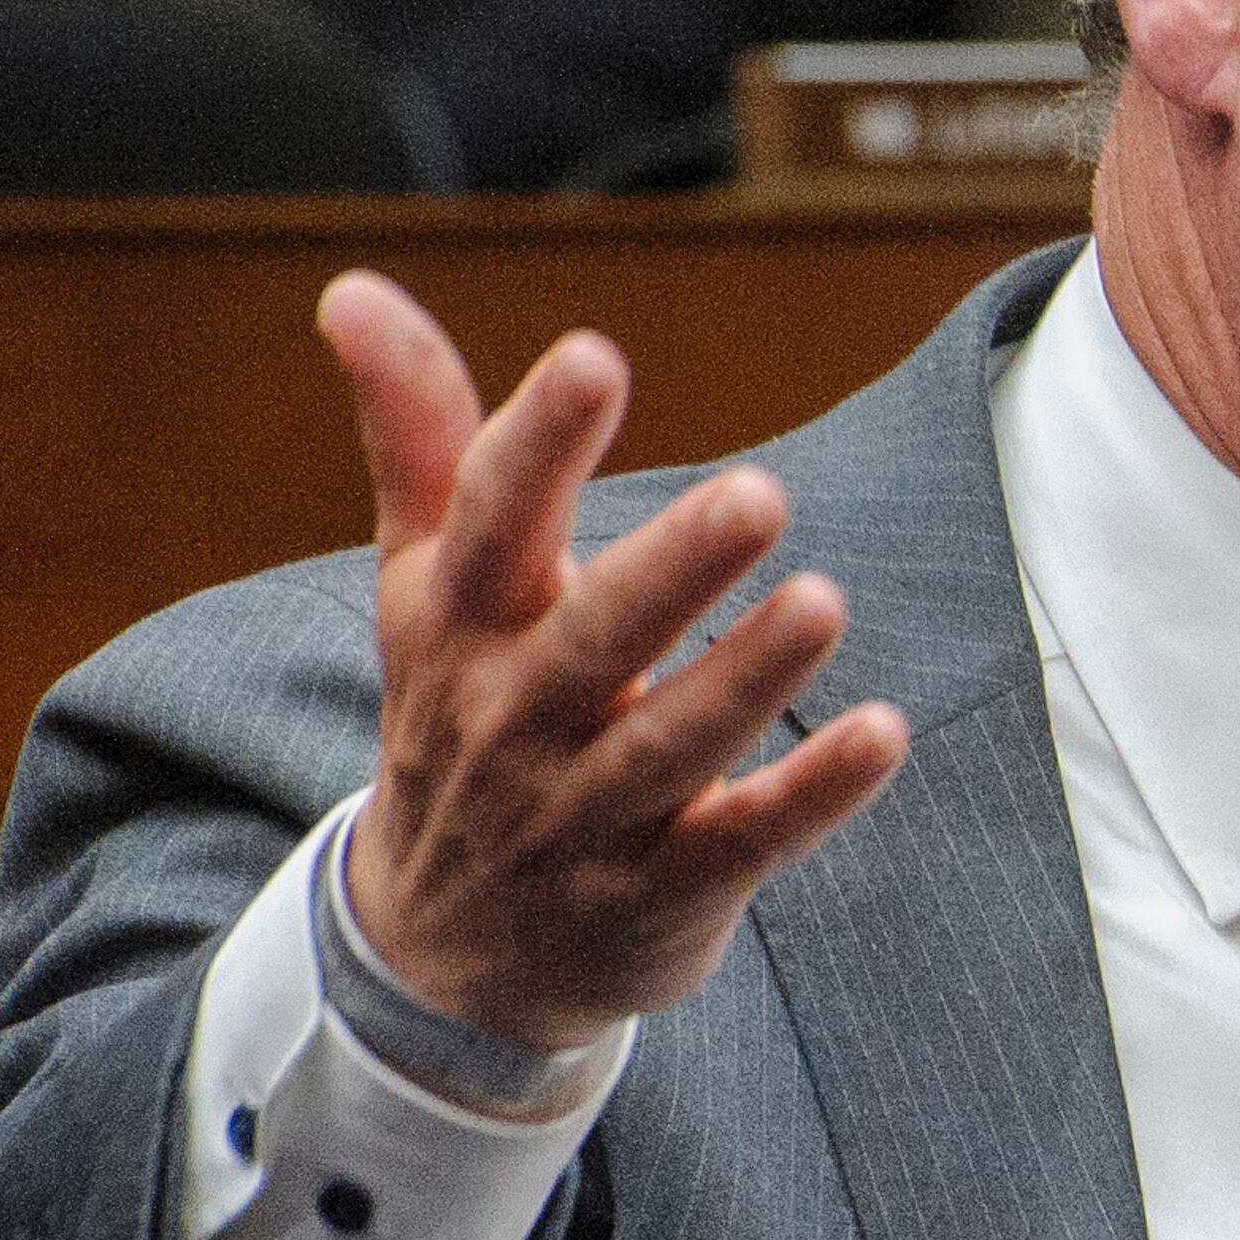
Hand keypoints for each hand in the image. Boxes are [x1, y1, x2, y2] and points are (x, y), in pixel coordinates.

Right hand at [322, 272, 907, 1051]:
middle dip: (672, 569)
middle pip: (592, 638)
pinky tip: (885, 735)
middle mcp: (514, 720)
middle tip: (762, 493)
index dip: (538, 442)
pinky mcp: (660, 891)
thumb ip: (419, 438)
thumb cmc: (458, 719)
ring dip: (749, 676)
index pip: (490, 523)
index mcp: (460, 629)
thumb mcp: (426, 588)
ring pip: (671, 744)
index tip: (593, 358)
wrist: (437, 952)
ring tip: (824, 601)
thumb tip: (354, 287)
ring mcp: (586, 815)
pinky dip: (811, 794)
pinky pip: (741, 841)